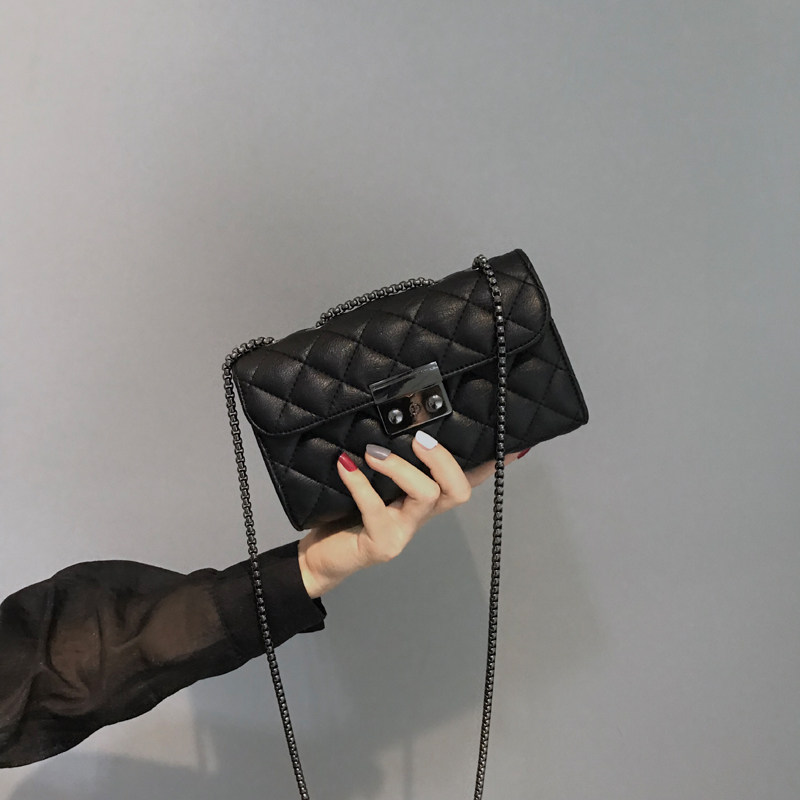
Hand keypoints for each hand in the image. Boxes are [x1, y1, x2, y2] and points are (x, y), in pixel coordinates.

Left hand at [297, 432, 529, 597]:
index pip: (466, 481)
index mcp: (425, 501)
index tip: (513, 445)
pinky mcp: (381, 544)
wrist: (322, 558)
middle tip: (419, 439)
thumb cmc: (347, 515)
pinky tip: (345, 465)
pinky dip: (360, 484)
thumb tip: (390, 423)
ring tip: (372, 452)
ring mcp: (404, 532)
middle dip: (444, 462)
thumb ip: (387, 461)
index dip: (490, 466)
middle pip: (457, 491)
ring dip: (400, 468)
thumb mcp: (372, 484)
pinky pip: (377, 510)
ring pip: (425, 496)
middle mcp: (421, 517)